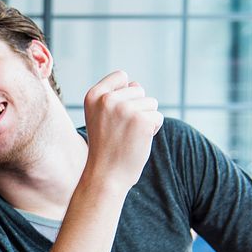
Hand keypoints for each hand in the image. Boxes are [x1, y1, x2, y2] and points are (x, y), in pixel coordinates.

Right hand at [82, 71, 163, 191]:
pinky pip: (158, 117)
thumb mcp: (100, 116)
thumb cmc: (106, 146)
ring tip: (129, 135)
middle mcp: (107, 99)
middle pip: (139, 90)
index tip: (115, 114)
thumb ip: (115, 97)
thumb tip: (136, 84)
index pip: (121, 76)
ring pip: (151, 103)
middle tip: (122, 130)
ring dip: (146, 119)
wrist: (106, 175)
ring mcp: (124, 109)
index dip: (125, 93)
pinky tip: (138, 141)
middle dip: (137, 108)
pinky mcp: (142, 120)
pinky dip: (153, 129)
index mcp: (93, 96)